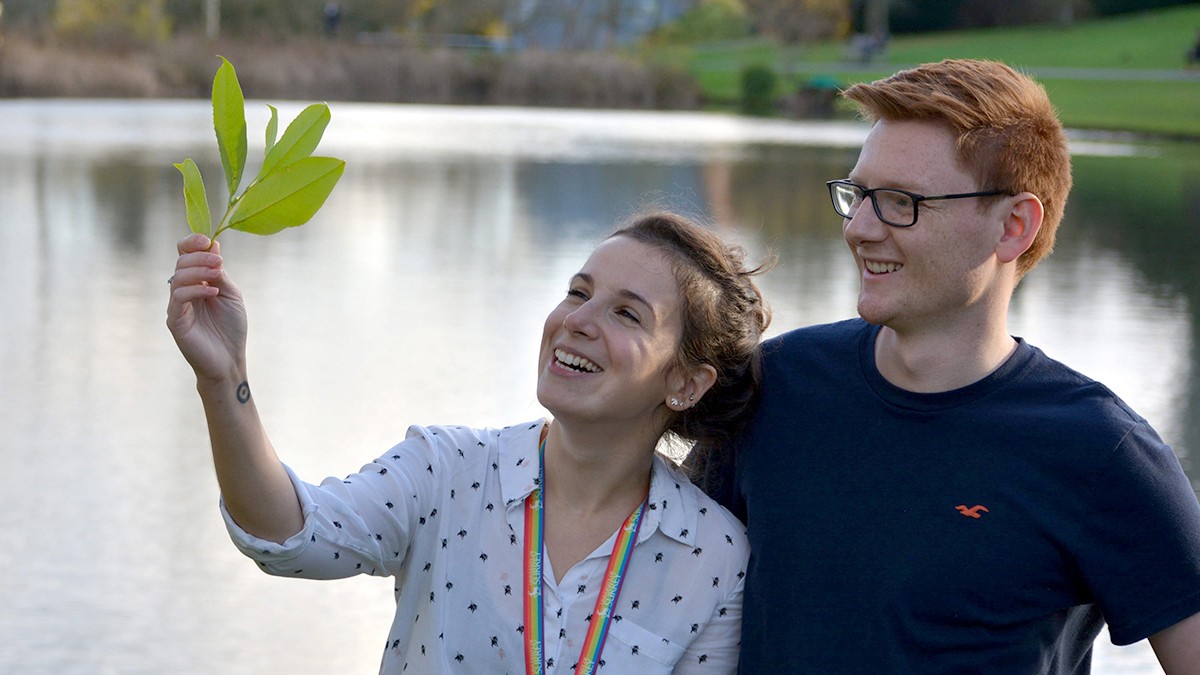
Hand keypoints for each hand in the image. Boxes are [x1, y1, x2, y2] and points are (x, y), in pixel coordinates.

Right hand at [166, 234, 247, 382]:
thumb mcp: (231, 294)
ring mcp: (177, 305)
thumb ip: (220, 273)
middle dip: (200, 257)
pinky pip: (178, 297)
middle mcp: (184, 291)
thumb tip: (213, 245)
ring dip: (198, 271)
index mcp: (197, 282)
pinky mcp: (175, 320)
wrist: (229, 359)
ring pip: (177, 277)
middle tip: (218, 262)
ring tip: (217, 274)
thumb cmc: (231, 328)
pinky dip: (196, 289)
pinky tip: (213, 292)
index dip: (192, 243)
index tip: (207, 239)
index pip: (185, 255)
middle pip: (181, 262)